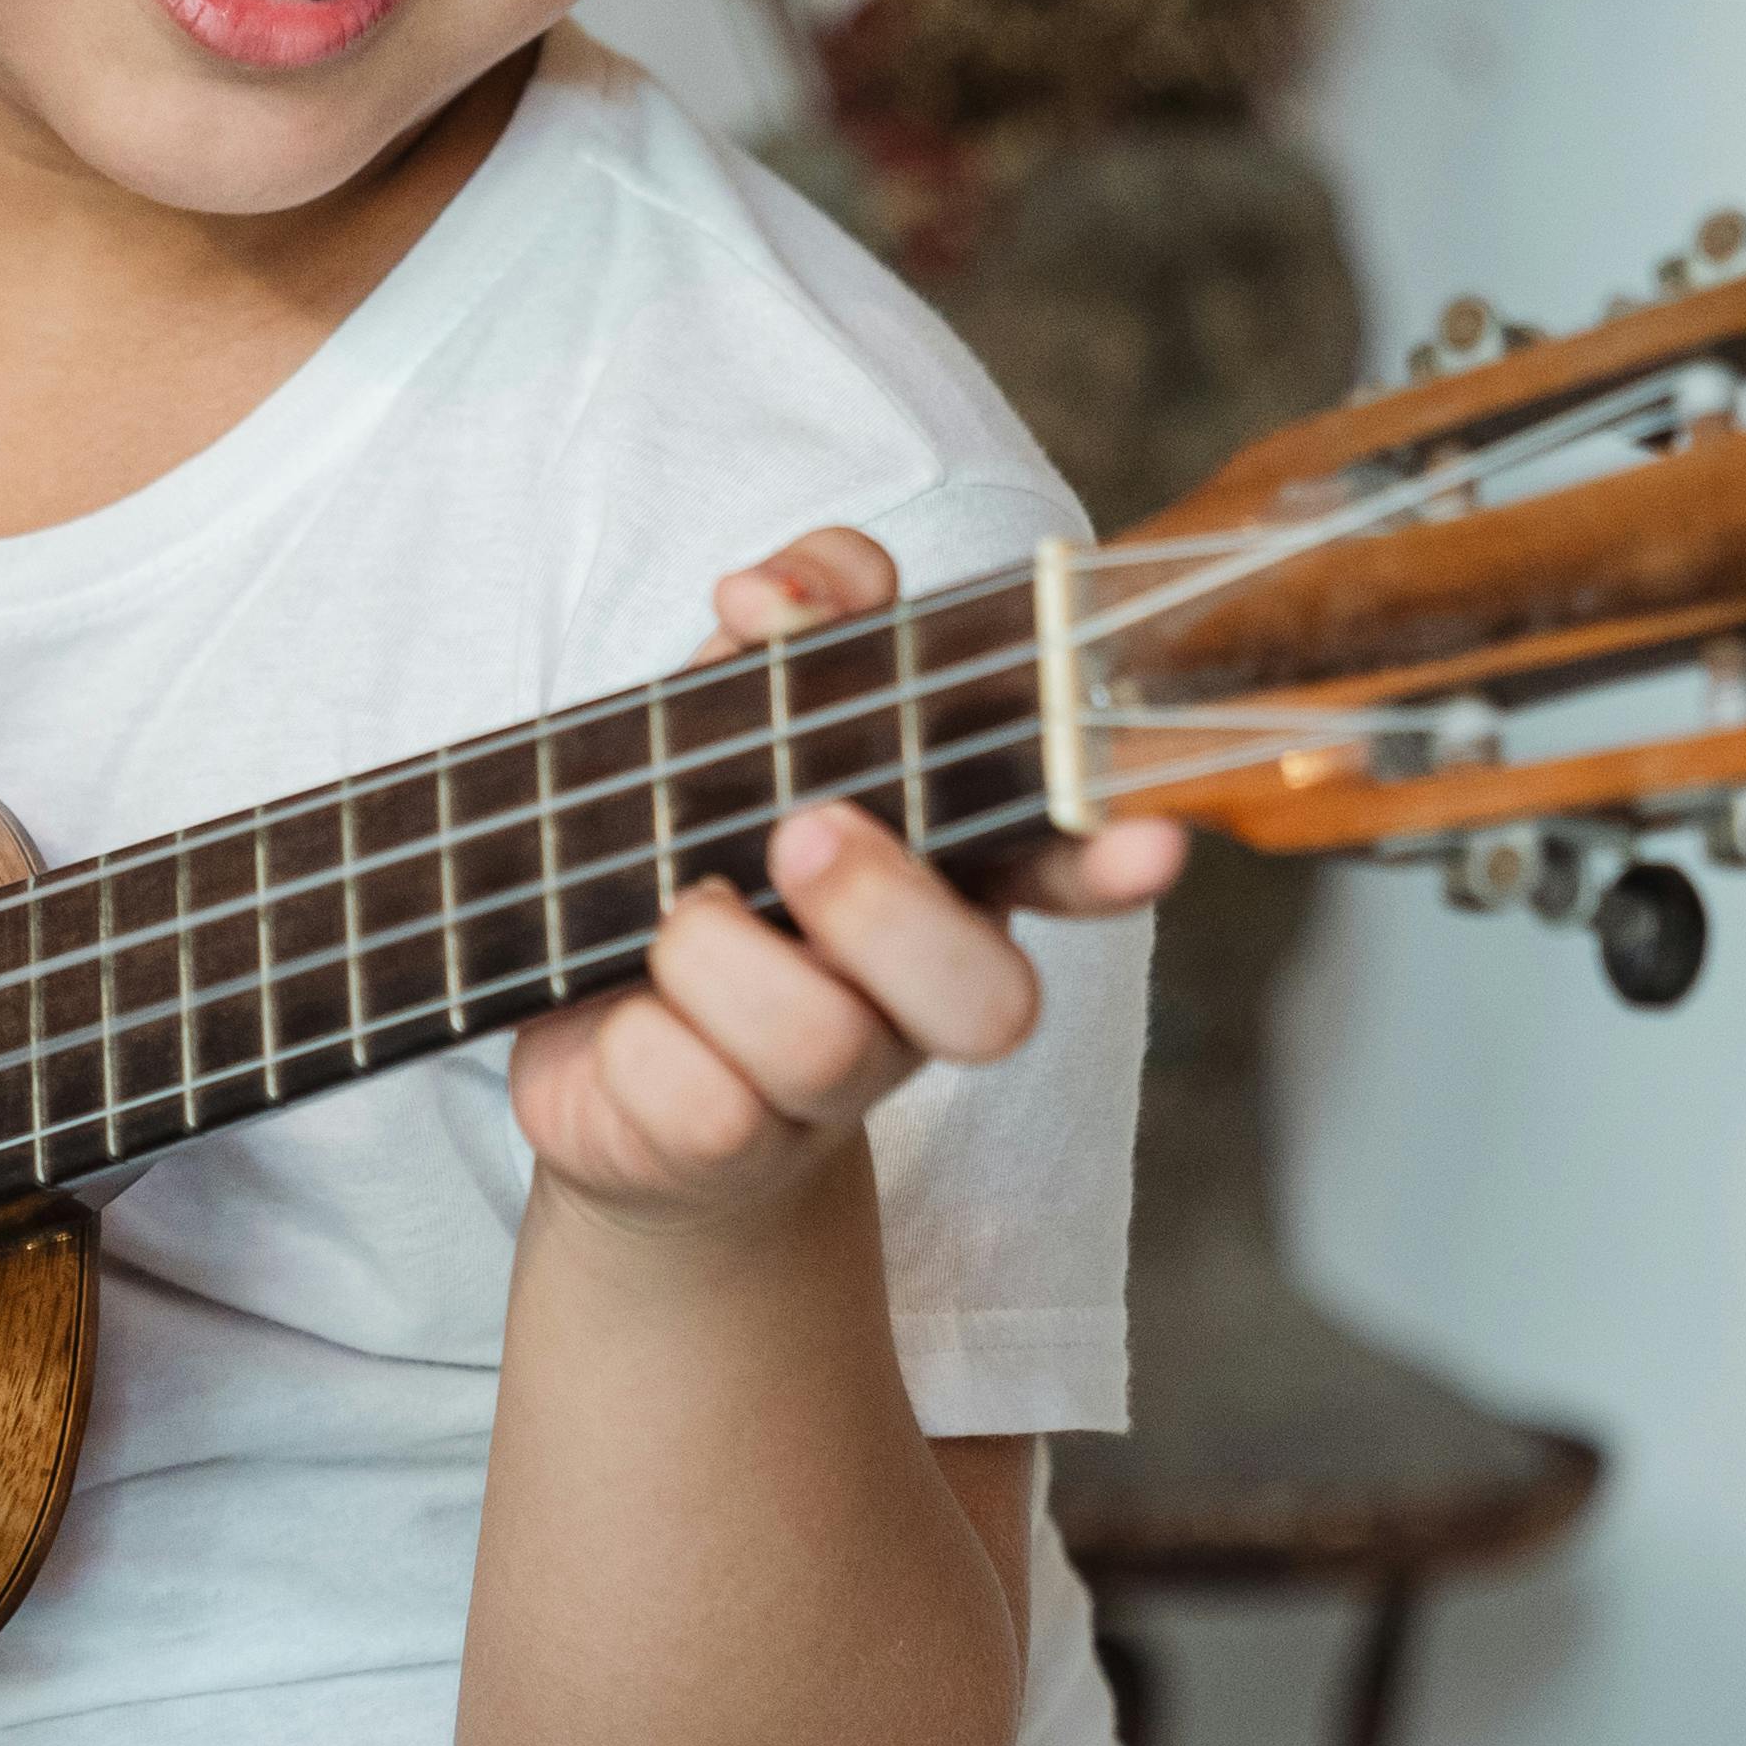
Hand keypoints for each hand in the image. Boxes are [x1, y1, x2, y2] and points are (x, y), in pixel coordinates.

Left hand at [503, 527, 1177, 1236]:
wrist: (599, 1051)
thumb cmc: (695, 856)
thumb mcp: (731, 714)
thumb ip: (784, 625)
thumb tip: (773, 593)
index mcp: (947, 870)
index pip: (1062, 862)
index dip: (1106, 860)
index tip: (1147, 844)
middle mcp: (914, 991)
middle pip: (988, 999)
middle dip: (889, 908)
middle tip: (798, 834)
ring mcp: (829, 1086)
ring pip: (828, 1044)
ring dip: (720, 957)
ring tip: (672, 915)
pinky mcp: (726, 1152)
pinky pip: (702, 1108)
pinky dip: (636, 1045)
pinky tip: (619, 1017)